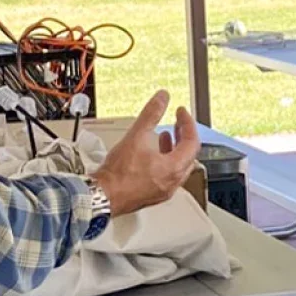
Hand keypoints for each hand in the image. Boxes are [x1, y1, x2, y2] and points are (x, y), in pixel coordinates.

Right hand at [91, 90, 201, 216]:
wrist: (103, 196)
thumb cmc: (118, 174)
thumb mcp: (136, 136)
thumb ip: (151, 114)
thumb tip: (162, 99)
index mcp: (174, 168)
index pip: (192, 142)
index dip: (188, 123)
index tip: (181, 113)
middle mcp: (173, 182)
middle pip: (189, 156)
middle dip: (184, 136)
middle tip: (178, 124)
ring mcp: (164, 191)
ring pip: (178, 167)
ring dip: (174, 149)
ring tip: (165, 137)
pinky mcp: (153, 196)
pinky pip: (167, 177)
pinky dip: (165, 162)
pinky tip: (151, 156)